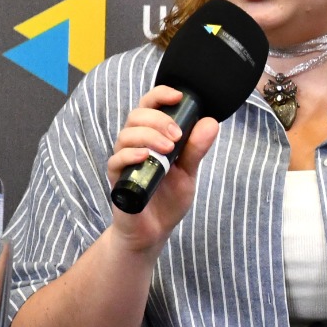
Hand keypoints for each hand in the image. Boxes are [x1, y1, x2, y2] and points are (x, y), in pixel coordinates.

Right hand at [105, 85, 218, 251]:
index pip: (150, 106)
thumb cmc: (168, 200)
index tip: (179, 96)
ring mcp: (124, 161)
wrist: (154, 231)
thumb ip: (196, 149)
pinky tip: (146, 157)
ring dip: (148, 135)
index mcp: (152, 137)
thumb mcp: (188, 173)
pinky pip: (116, 160)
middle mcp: (135, 144)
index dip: (161, 95)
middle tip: (177, 136)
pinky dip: (130, 155)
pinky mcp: (117, 179)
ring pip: (126, 134)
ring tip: (168, 149)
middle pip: (137, 115)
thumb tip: (211, 122)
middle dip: (159, 120)